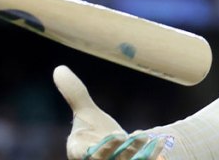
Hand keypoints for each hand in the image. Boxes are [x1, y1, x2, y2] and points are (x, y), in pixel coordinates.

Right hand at [53, 65, 171, 159]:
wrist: (113, 150)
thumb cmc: (95, 132)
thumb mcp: (86, 113)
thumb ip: (75, 94)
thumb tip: (59, 68)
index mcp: (80, 152)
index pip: (88, 154)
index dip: (103, 147)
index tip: (118, 134)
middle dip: (120, 151)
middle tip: (129, 138)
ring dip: (137, 153)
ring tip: (146, 138)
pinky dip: (152, 156)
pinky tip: (160, 142)